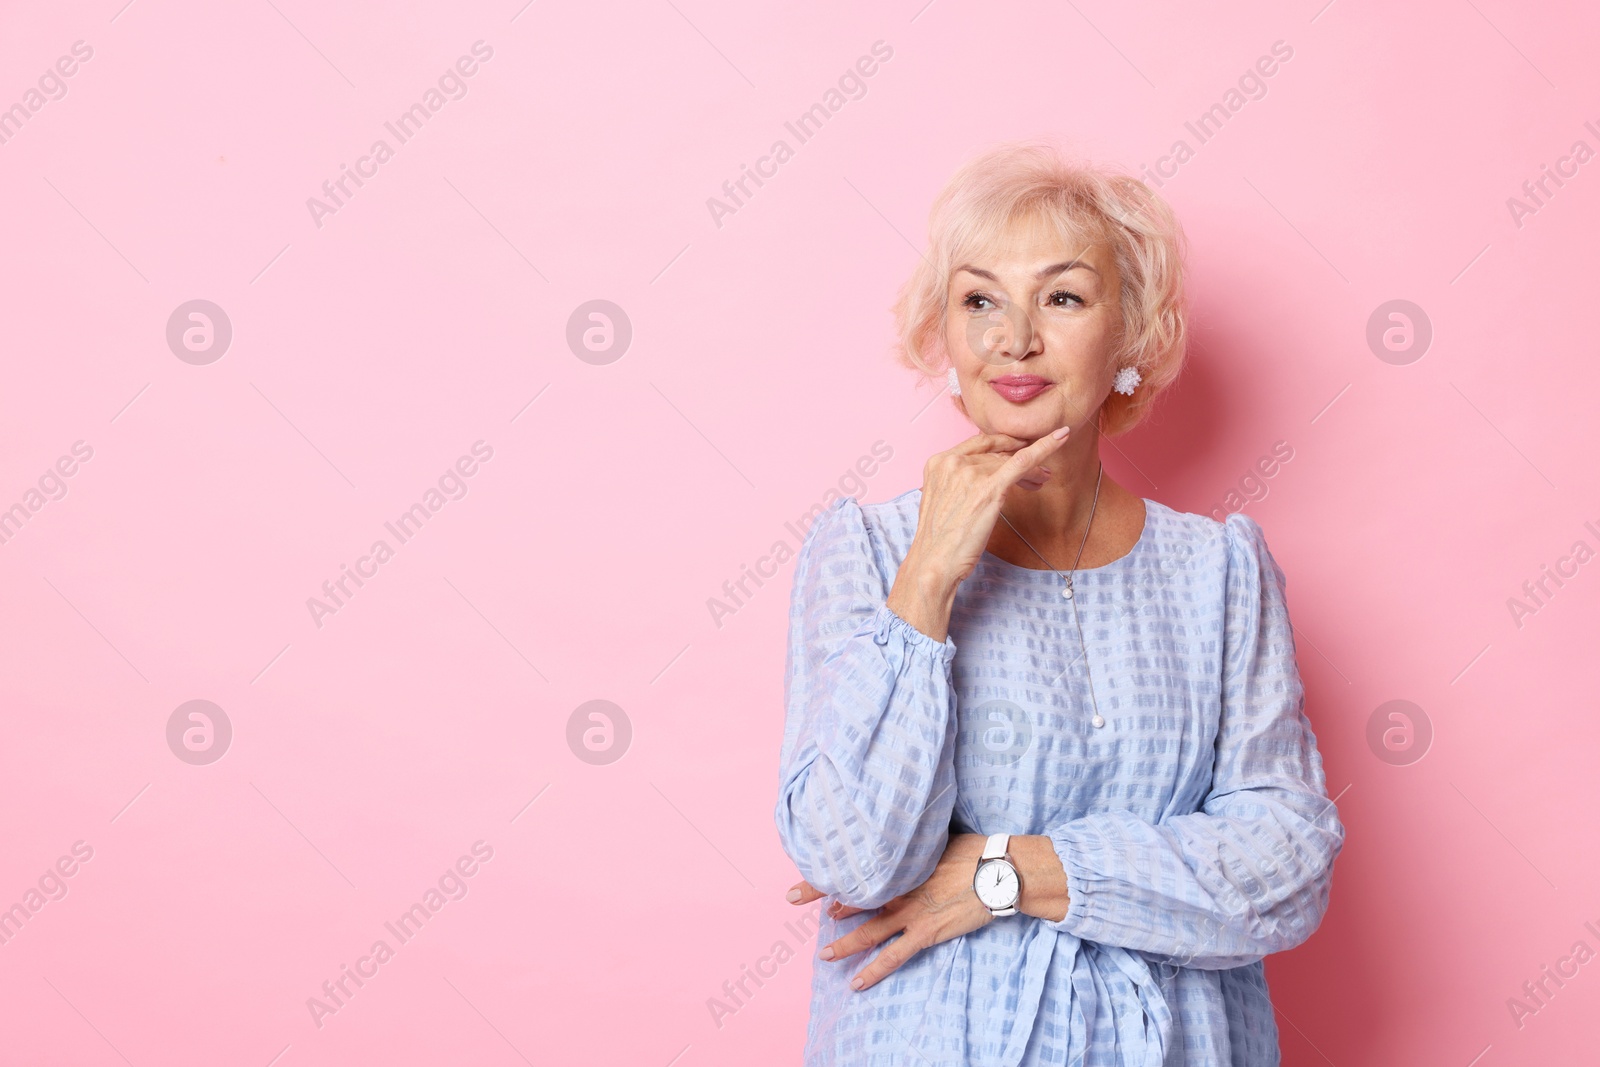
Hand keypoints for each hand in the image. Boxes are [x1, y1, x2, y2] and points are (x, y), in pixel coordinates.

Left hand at [785, 834, 992, 991]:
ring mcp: (908, 912)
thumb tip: (895, 828)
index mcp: (898, 862)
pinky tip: (857, 983)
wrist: (997, 870)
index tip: (805, 866)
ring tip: (825, 955)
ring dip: (844, 942)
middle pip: (851, 895)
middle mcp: (897, 887)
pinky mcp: (923, 933)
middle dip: (820, 897)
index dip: (827, 867)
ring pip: (867, 930)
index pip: (854, 865)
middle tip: (791, 897)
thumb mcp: (935, 837)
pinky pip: (892, 956)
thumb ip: (911, 841)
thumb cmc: (972, 850)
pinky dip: (874, 971)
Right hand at [884, 427, 1066, 642]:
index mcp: (938, 462)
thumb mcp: (942, 501)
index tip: (1018, 445)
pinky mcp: (989, 487)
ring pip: (1011, 461)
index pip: (977, 444)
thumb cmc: (939, 542)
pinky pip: (1023, 461)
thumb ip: (958, 483)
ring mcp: (970, 472)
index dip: (1002, 444)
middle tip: (1037, 472)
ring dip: (1032, 469)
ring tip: (1042, 480)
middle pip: (996, 454)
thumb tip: (983, 478)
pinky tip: (1061, 438)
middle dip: (1019, 460)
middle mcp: (952, 461)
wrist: (935, 563)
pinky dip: (1045, 447)